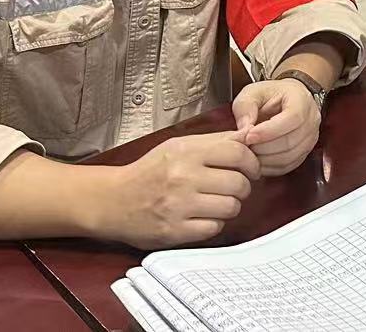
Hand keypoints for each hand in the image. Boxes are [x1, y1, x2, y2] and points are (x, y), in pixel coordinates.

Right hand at [104, 132, 258, 249]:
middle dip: (243, 187)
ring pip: (230, 207)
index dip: (252, 162)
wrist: (113, 200)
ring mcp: (179, 205)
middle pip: (239, 182)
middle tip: (233, 188)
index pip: (238, 152)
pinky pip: (213, 228)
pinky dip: (213, 223)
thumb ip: (215, 141)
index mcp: (186, 152)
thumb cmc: (149, 171)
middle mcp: (183, 177)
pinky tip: (203, 216)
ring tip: (217, 202)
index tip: (251, 168)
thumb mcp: (179, 145)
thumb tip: (249, 136)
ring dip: (230, 206)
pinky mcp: (174, 230)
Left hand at [233, 78, 322, 175]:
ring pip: (289, 157)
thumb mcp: (253, 92)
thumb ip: (245, 106)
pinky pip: (289, 166)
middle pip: (290, 141)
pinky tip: (258, 161)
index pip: (292, 118)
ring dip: (266, 159)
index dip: (269, 131)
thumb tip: (243, 129)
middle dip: (263, 148)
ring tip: (249, 153)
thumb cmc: (271, 95)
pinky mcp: (305, 152)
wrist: (287, 99)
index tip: (248, 136)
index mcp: (301, 100)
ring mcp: (311, 138)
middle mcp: (311, 120)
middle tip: (244, 146)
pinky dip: (271, 167)